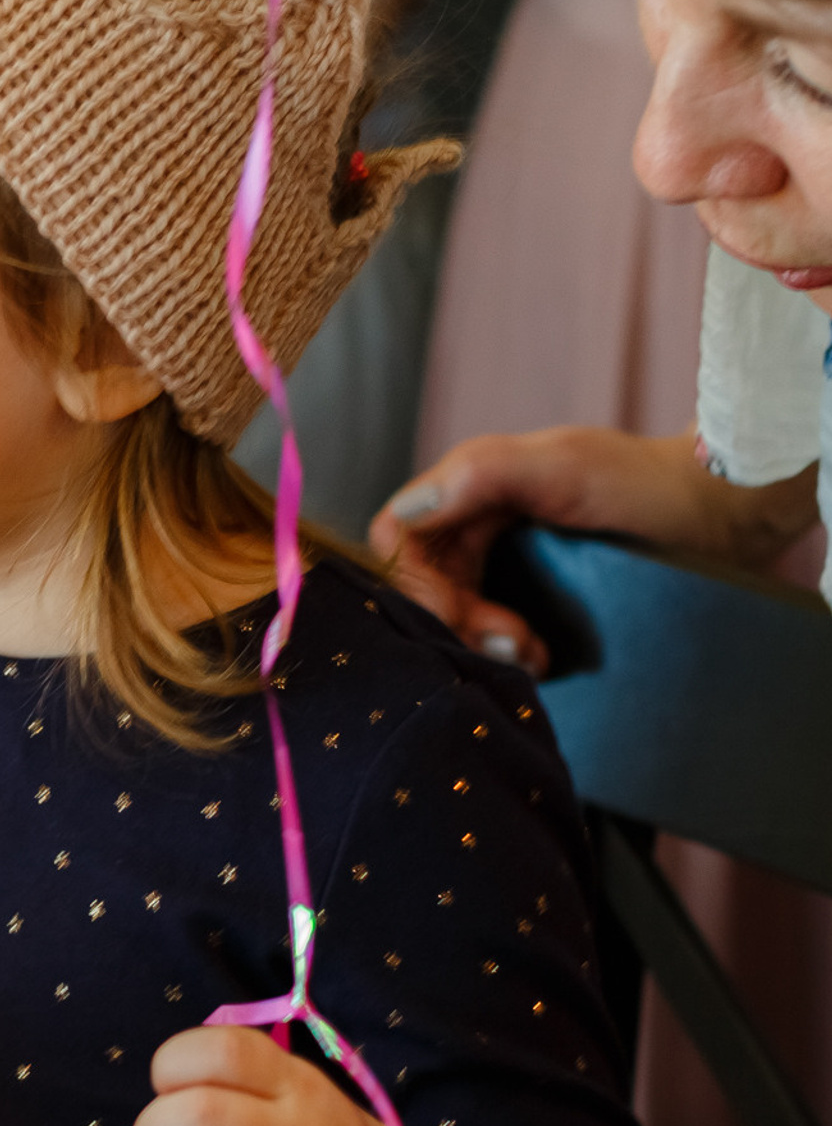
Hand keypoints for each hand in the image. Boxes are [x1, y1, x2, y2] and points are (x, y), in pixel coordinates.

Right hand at [365, 425, 821, 672]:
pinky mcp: (532, 588)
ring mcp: (505, 555)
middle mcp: (478, 518)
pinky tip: (540, 657)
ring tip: (530, 656)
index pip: (401, 535)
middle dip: (454, 620)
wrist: (724, 513)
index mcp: (472, 483)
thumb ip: (483, 474)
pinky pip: (487, 623)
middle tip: (512, 647)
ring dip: (479, 640)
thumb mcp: (565, 468)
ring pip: (452, 608)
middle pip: (422, 580)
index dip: (416, 582)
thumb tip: (409, 510)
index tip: (461, 617)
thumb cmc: (650, 483)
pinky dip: (504, 647)